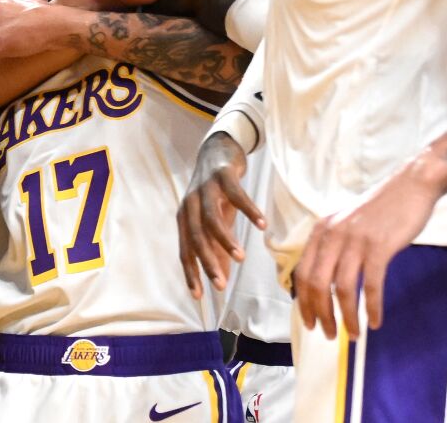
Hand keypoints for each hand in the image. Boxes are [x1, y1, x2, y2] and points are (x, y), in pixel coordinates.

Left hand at [176, 132, 265, 297]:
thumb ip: (215, 248)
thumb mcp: (214, 221)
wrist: (218, 150)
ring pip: (212, 218)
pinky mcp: (223, 176)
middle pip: (195, 236)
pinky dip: (248, 210)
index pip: (185, 250)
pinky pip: (235, 195)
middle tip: (221, 285)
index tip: (200, 296)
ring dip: (225, 239)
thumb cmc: (216, 193)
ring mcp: (205, 189)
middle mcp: (190, 204)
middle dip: (207, 262)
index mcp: (185, 218)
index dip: (191, 273)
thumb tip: (222, 280)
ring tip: (241, 258)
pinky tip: (262, 224)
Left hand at [293, 161, 442, 339]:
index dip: (304, 302)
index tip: (310, 322)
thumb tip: (322, 282)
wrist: (410, 187)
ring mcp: (355, 240)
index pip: (302, 273)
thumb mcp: (345, 224)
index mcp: (321, 231)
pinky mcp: (379, 246)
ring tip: (354, 335)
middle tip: (329, 335)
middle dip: (321, 314)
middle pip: (318, 284)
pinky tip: (376, 322)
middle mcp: (332, 235)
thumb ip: (332, 247)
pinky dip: (372, 307)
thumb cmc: (380, 210)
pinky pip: (372, 284)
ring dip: (348, 317)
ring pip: (344, 289)